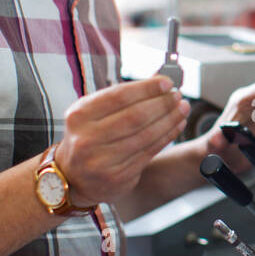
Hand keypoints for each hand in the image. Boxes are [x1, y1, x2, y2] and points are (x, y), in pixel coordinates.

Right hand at [56, 77, 190, 206]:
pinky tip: (176, 126)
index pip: (119, 96)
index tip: (166, 82)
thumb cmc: (88, 136)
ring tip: (182, 109)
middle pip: (135, 117)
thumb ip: (123, 96)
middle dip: (162, 104)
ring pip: (146, 136)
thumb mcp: (94, 112)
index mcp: (79, 116)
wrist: (72, 177)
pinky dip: (167, 136)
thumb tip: (158, 78)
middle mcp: (87, 139)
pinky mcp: (118, 177)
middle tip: (177, 95)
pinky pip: (149, 152)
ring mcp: (102, 161)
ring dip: (169, 120)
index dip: (146, 88)